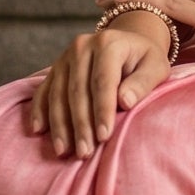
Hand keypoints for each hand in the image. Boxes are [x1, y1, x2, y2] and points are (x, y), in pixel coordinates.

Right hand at [26, 16, 170, 158]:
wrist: (128, 43)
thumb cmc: (144, 60)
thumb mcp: (155, 67)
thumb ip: (143, 83)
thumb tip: (125, 101)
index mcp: (108, 44)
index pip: (103, 82)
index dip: (102, 110)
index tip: (104, 136)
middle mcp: (82, 46)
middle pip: (77, 91)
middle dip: (81, 124)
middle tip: (85, 152)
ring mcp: (65, 57)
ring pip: (58, 94)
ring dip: (60, 125)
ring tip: (64, 151)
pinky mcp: (55, 68)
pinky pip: (43, 91)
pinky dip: (39, 111)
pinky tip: (38, 130)